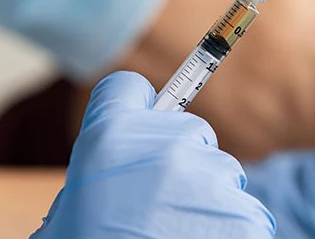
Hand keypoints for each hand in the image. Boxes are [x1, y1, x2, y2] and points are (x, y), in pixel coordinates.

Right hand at [32, 71, 273, 238]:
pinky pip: (245, 210)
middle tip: (156, 208)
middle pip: (189, 132)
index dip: (133, 111)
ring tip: (178, 235)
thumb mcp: (69, 209)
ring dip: (207, 200)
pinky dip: (230, 230)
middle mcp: (163, 148)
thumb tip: (128, 149)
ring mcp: (207, 180)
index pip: (126, 89)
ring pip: (221, 172)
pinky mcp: (242, 216)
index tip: (139, 130)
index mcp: (107, 139)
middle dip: (180, 164)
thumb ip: (103, 164)